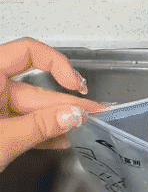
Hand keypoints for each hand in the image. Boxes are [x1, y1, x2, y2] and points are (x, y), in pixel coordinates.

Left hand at [0, 38, 108, 172]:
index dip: (55, 63)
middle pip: (35, 90)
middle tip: (95, 113)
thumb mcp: (3, 140)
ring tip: (86, 127)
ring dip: (59, 120)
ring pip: (32, 110)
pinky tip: (63, 139)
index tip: (75, 84)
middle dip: (66, 104)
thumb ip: (39, 126)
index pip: (27, 52)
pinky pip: (23, 125)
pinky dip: (42, 132)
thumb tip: (73, 115)